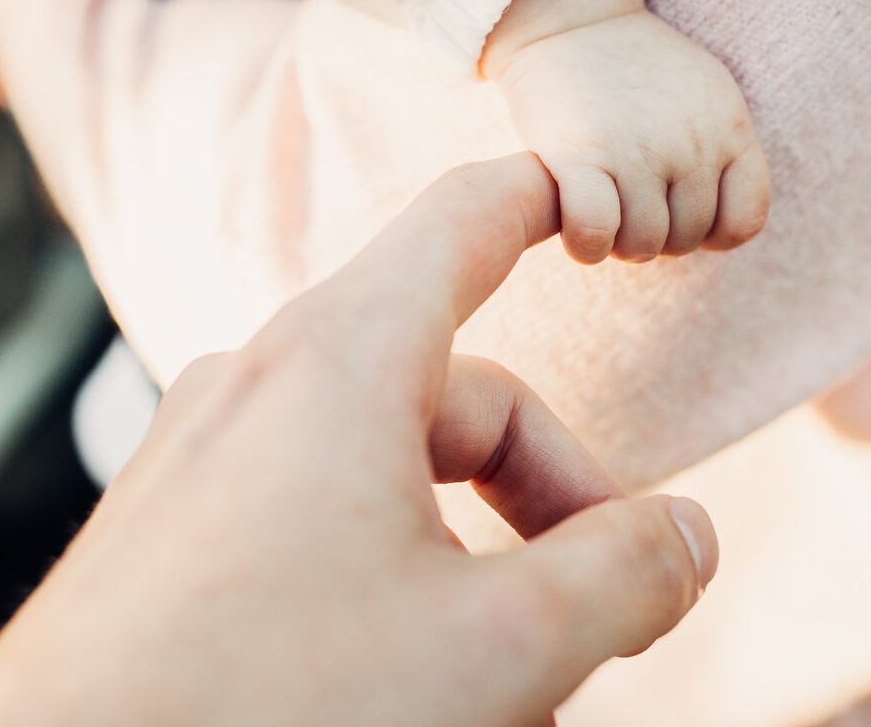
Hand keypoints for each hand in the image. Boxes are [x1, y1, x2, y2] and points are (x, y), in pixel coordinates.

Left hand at [0, 156, 717, 726]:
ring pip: (393, 474)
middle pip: (462, 395)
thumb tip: (694, 535)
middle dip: (554, 495)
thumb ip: (622, 573)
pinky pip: (321, 521)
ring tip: (511, 675)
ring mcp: (207, 463)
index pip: (469, 221)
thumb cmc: (269, 713)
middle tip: (610, 609)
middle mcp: (264, 388)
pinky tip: (417, 676)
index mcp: (341, 361)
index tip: (594, 199)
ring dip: (478, 554)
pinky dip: (397, 575)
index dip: (546, 197)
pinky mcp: (176, 541)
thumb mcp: (497, 649)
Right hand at [482, 0, 770, 264]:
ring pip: (643, 245)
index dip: (712, 234)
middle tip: (627, 209)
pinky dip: (586, 246)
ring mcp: (638, 150)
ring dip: (619, 244)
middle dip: (655, 236)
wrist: (573, 18)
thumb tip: (723, 228)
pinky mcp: (580, 155)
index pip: (744, 220)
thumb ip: (725, 150)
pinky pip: (594, 233)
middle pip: (686, 238)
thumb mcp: (705, 94)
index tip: (680, 214)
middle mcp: (692, 142)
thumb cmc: (636, 66)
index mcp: (729, 127)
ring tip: (604, 213)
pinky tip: (577, 231)